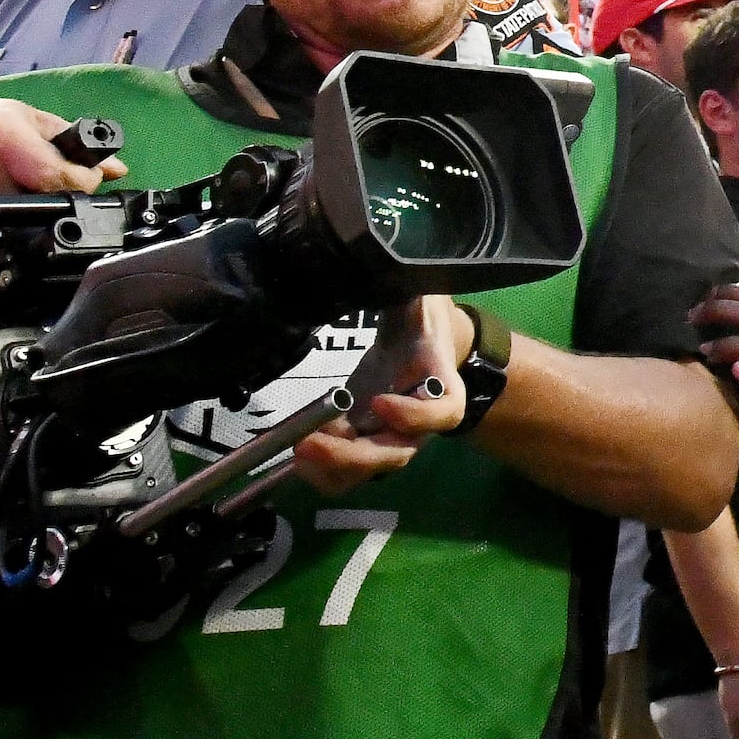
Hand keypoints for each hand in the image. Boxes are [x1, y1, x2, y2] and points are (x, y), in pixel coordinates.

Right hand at [0, 96, 115, 244]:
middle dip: (45, 197)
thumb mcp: (9, 114)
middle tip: (27, 182)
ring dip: (13, 213)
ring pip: (13, 225)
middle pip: (40, 205)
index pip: (59, 177)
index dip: (81, 184)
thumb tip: (115, 167)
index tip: (84, 182)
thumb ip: (64, 140)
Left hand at [295, 295, 474, 493]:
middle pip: (397, 454)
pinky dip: (320, 469)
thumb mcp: (418, 298)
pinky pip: (345, 472)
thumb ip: (404, 291)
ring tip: (298, 449)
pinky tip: (295, 449)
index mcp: (442, 386)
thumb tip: (376, 266)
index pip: (442, 413)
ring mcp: (390, 438)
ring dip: (332, 466)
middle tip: (311, 442)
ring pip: (368, 470)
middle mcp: (419, 424)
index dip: (416, 417)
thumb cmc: (419, 319)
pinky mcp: (363, 441)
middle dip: (354, 455)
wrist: (419, 339)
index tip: (379, 401)